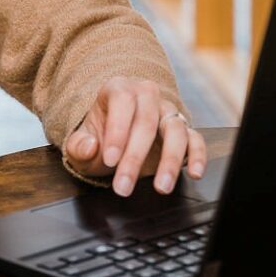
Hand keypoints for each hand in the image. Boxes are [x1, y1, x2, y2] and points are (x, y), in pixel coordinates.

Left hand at [63, 76, 206, 196]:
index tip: (110, 159)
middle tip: (124, 186)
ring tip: (161, 187)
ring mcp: (167, 111)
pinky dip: (197, 155)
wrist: (116, 141)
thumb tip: (90, 146)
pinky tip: (194, 172)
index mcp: (118, 89)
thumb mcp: (80, 144)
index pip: (122, 102)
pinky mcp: (183, 129)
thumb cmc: (100, 139)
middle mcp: (146, 95)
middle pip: (147, 120)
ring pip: (175, 129)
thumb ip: (78, 146)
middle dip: (135, 157)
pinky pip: (195, 139)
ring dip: (170, 160)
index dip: (117, 130)